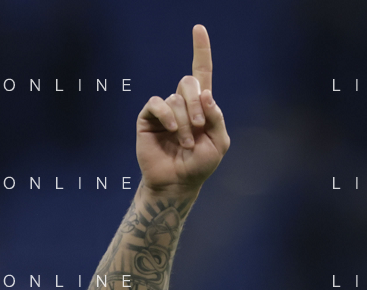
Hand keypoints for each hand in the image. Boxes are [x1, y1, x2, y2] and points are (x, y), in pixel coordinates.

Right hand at [137, 25, 229, 195]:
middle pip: (189, 82)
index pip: (202, 72)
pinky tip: (172, 130)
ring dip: (185, 123)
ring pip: (175, 100)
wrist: (177, 183)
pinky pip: (157, 104)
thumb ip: (216, 118)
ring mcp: (164, 111)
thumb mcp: (218, 143)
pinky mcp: (148, 118)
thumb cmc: (199, 165)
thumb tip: (206, 94)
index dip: (201, 50)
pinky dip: (167, 115)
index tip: (199, 28)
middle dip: (196, 104)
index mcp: (200, 106)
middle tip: (200, 126)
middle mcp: (181, 104)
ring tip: (186, 143)